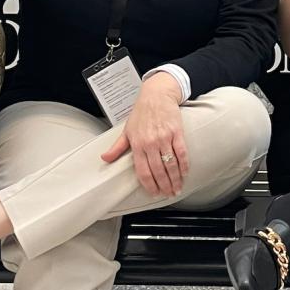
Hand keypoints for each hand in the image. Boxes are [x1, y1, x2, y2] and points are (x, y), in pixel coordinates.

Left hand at [100, 72, 187, 196]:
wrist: (156, 95)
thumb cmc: (141, 112)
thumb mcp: (126, 130)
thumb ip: (117, 147)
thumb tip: (104, 159)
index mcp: (137, 145)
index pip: (143, 171)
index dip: (149, 185)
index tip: (154, 193)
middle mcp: (151, 143)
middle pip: (158, 171)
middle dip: (164, 186)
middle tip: (169, 195)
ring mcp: (164, 138)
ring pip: (171, 165)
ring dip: (175, 179)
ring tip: (177, 189)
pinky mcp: (176, 133)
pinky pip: (181, 153)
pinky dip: (184, 165)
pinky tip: (184, 173)